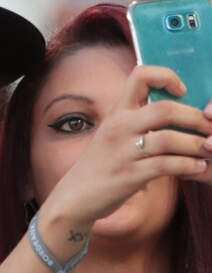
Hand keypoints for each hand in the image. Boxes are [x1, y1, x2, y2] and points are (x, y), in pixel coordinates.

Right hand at [46, 65, 211, 226]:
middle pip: (165, 109)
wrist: (74, 197)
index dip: (166, 77)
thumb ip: (137, 123)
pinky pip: (167, 166)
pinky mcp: (129, 176)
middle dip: (195, 118)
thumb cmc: (99, 166)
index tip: (181, 91)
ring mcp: (123, 152)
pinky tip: (197, 167)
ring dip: (196, 145)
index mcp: (116, 113)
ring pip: (170, 139)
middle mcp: (118, 128)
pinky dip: (189, 166)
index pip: (140, 76)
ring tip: (208, 150)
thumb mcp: (112, 136)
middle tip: (209, 127)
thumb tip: (177, 115)